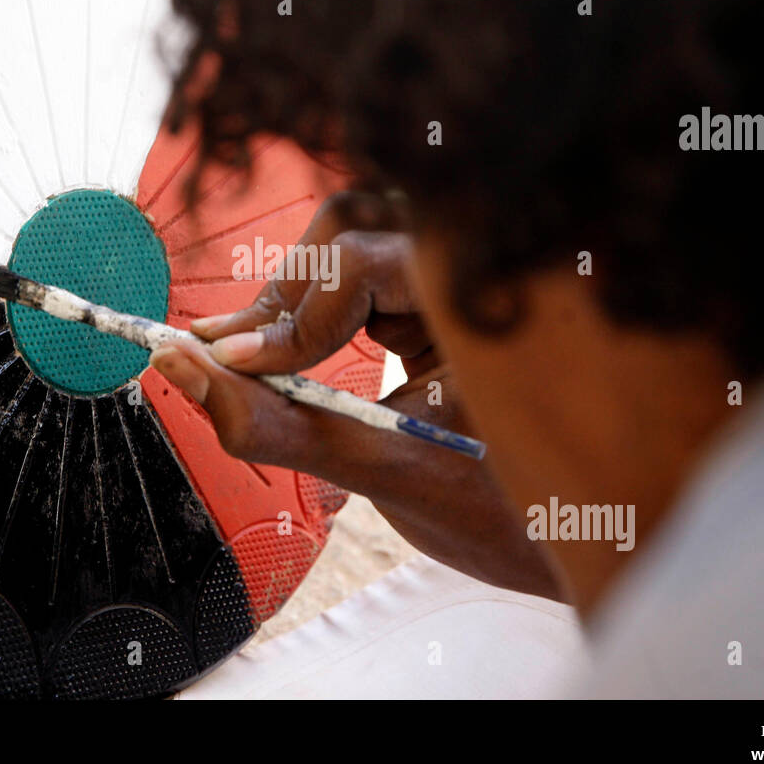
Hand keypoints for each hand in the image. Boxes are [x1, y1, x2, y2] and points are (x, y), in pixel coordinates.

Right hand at [150, 193, 563, 599]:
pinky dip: (316, 306)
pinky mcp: (444, 284)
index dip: (299, 314)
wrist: (584, 535)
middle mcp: (491, 258)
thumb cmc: (507, 513)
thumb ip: (274, 423)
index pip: (370, 261)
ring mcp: (467, 265)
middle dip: (286, 299)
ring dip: (294, 295)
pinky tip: (279, 348)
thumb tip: (180, 367)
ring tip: (246, 351)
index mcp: (501, 297)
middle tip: (226, 357)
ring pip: (351, 234)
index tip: (240, 367)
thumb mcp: (383, 469)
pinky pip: (363, 266)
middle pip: (352, 228)